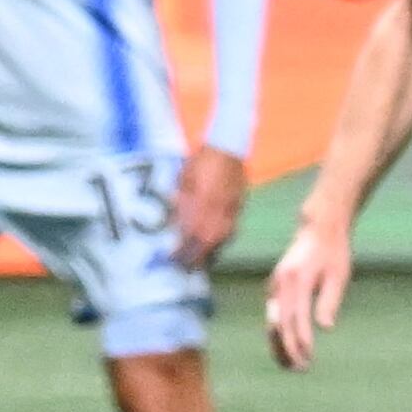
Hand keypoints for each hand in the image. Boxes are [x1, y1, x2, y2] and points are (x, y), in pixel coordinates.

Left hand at [169, 147, 246, 272]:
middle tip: (185, 265)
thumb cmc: (202, 160)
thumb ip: (181, 200)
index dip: (182, 247)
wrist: (228, 146)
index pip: (192, 231)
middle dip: (197, 255)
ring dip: (210, 250)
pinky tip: (215, 243)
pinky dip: (222, 239)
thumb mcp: (184, 178)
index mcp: (204, 201)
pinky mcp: (239, 206)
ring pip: (222, 236)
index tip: (172, 257)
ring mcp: (231, 208)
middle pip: (208, 239)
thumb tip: (174, 221)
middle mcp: (219, 208)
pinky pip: (231, 228)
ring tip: (201, 260)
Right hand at [265, 216, 352, 369]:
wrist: (319, 229)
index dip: (301, 341)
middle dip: (288, 349)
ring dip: (279, 345)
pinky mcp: (274, 288)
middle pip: (280, 323)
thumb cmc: (334, 253)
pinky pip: (273, 315)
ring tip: (289, 367)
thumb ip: (330, 301)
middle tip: (300, 370)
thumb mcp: (339, 275)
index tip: (308, 358)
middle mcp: (281, 283)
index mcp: (297, 280)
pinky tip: (285, 349)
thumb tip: (326, 328)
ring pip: (272, 321)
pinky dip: (277, 333)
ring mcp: (275, 285)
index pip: (297, 318)